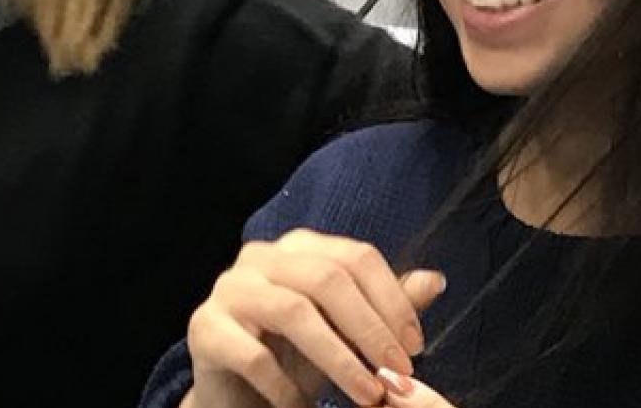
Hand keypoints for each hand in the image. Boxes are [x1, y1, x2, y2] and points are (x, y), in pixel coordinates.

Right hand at [183, 230, 445, 407]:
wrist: (236, 395)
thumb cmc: (295, 358)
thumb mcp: (347, 333)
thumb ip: (385, 307)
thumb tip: (436, 279)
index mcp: (299, 248)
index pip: (356, 257)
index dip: (393, 300)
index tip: (416, 346)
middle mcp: (261, 257)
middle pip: (327, 278)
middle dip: (371, 329)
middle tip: (399, 373)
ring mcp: (228, 290)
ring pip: (294, 312)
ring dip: (340, 359)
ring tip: (367, 394)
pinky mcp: (205, 329)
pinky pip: (254, 355)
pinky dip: (287, 386)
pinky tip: (304, 405)